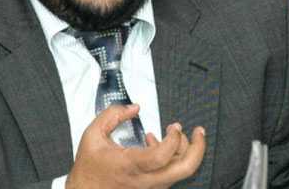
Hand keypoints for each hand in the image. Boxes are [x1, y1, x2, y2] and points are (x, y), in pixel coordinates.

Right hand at [66, 104, 205, 188]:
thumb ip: (112, 115)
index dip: (173, 139)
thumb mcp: (93, 134)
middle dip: (198, 148)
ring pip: (180, 172)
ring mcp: (150, 186)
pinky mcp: (151, 188)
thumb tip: (133, 108)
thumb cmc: (89, 167)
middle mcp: (145, 180)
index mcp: (131, 165)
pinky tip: (157, 144)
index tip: (174, 126)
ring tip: (175, 133)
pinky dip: (172, 158)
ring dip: (183, 151)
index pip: (162, 156)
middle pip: (184, 169)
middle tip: (199, 132)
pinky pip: (170, 174)